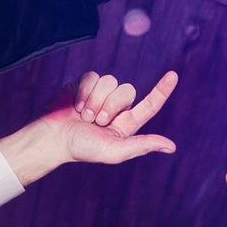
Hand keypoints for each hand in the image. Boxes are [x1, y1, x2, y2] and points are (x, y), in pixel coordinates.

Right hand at [0, 71, 178, 185]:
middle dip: (110, 105)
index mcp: (127, 123)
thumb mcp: (115, 151)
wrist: (53, 138)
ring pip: (109, 81)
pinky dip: (84, 91)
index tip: (173, 75)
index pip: (150, 104)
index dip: (162, 90)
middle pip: (127, 90)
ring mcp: (100, 93)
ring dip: (95, 99)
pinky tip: (75, 105)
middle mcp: (116, 106)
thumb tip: (171, 147)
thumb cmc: (82, 148)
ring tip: (83, 115)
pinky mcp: (84, 84)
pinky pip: (93, 76)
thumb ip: (143, 145)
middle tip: (95, 121)